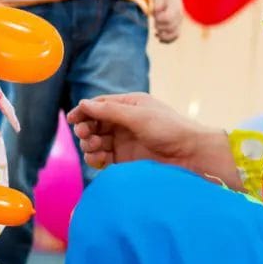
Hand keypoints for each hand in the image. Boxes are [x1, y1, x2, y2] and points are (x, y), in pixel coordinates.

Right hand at [68, 92, 211, 169]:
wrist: (190, 155)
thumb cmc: (169, 129)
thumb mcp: (138, 116)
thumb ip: (109, 111)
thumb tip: (84, 103)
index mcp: (130, 105)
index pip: (99, 105)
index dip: (84, 111)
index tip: (71, 119)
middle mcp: (125, 122)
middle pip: (95, 124)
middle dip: (86, 128)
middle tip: (84, 135)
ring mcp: (124, 141)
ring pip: (97, 141)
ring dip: (90, 144)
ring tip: (94, 147)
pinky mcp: (125, 160)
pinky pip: (103, 158)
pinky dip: (96, 158)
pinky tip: (98, 159)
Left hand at [152, 0, 183, 43]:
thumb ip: (157, 3)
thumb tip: (156, 12)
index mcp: (175, 7)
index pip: (168, 18)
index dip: (160, 19)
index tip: (155, 16)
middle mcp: (179, 16)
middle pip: (170, 27)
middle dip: (159, 26)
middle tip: (154, 21)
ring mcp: (179, 21)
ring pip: (175, 34)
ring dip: (163, 36)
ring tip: (156, 33)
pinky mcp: (177, 25)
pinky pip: (175, 36)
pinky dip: (168, 40)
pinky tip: (159, 38)